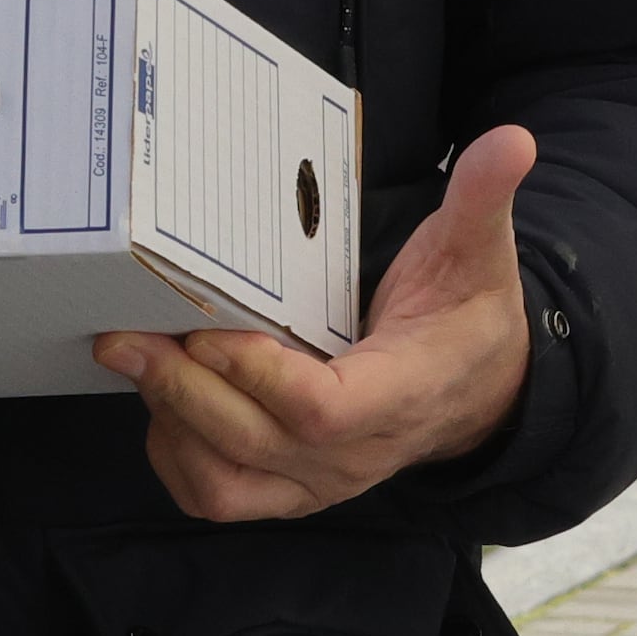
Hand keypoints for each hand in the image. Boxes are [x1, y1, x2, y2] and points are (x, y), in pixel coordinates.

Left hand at [94, 125, 535, 519]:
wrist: (482, 392)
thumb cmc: (468, 316)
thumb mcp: (482, 251)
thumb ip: (484, 198)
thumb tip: (510, 141)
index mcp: (402, 393)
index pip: (322, 409)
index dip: (258, 375)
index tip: (207, 323)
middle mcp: (356, 454)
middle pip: (253, 442)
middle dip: (182, 387)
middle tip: (126, 333)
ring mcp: (319, 482)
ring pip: (225, 481)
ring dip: (172, 425)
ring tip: (137, 358)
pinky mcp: (291, 491)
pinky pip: (219, 494)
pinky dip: (176, 454)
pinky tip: (161, 397)